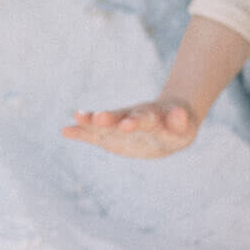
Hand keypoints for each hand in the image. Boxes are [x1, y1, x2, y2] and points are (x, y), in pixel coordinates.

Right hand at [61, 100, 198, 158]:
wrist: (167, 121)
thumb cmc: (178, 126)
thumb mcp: (184, 126)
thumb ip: (180, 121)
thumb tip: (179, 113)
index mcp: (154, 116)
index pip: (145, 118)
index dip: (136, 121)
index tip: (126, 124)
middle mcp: (133, 116)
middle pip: (122, 116)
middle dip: (111, 118)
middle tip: (99, 117)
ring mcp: (120, 125)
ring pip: (106, 122)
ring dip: (92, 121)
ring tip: (77, 116)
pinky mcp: (111, 136)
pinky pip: (94, 135)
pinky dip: (81, 132)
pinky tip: (65, 130)